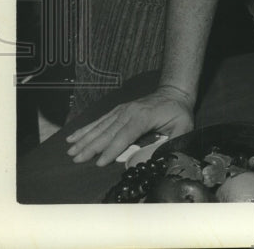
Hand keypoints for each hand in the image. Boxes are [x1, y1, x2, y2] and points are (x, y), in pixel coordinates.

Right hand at [65, 86, 193, 166]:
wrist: (175, 92)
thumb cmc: (179, 112)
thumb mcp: (183, 127)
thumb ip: (172, 142)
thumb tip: (158, 158)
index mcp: (143, 118)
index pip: (124, 136)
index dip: (112, 150)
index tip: (99, 163)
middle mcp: (129, 112)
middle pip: (107, 132)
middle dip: (91, 147)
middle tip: (76, 160)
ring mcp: (122, 110)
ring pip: (100, 126)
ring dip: (85, 139)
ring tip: (70, 150)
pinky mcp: (118, 110)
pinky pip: (100, 120)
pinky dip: (86, 129)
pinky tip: (73, 136)